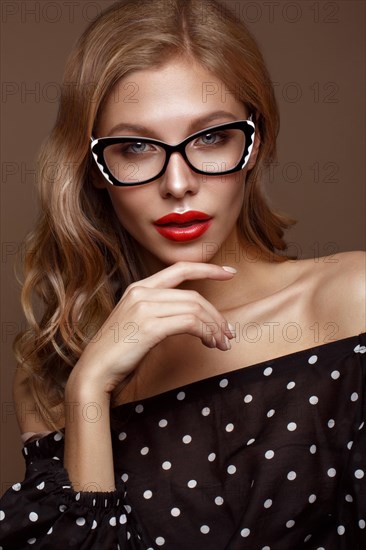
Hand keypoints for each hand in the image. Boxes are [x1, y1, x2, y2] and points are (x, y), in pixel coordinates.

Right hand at [68, 261, 235, 394]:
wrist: (95, 369)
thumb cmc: (118, 350)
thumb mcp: (138, 321)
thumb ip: (160, 310)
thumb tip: (195, 317)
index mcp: (139, 287)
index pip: (180, 268)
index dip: (208, 268)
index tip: (230, 272)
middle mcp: (142, 292)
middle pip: (194, 296)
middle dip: (217, 315)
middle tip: (229, 333)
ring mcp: (144, 307)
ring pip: (195, 310)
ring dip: (214, 328)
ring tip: (222, 343)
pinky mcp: (149, 326)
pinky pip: (190, 323)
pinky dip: (206, 333)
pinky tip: (210, 343)